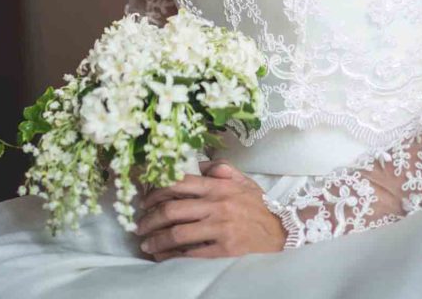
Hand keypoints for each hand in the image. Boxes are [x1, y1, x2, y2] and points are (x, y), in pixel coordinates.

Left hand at [136, 159, 287, 260]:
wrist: (283, 234)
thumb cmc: (259, 209)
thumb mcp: (244, 182)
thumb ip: (221, 169)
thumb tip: (199, 163)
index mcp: (219, 186)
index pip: (179, 182)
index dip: (155, 191)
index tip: (143, 200)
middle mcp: (218, 204)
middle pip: (172, 209)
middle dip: (149, 218)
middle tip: (138, 226)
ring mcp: (220, 228)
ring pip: (177, 233)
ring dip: (156, 239)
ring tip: (146, 244)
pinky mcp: (223, 251)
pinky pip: (189, 254)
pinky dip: (171, 256)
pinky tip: (162, 257)